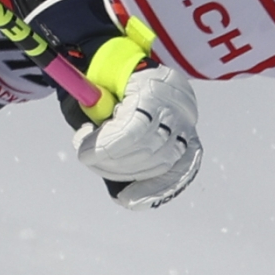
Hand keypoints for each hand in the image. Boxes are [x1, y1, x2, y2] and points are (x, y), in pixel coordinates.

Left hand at [70, 57, 200, 208]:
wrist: (144, 75)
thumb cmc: (115, 78)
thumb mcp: (99, 79)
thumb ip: (93, 102)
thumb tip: (87, 137)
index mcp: (155, 85)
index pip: (137, 127)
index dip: (108, 145)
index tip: (83, 152)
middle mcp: (178, 108)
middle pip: (149, 148)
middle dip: (111, 161)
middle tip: (87, 156)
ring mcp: (187, 129)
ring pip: (161, 164)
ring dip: (123, 173)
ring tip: (100, 164)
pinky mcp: (191, 146)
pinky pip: (177, 176)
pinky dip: (152, 192)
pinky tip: (127, 200)